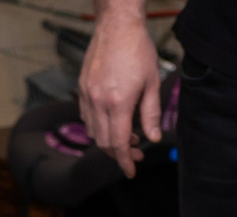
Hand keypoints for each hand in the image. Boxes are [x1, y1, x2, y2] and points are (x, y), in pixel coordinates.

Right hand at [77, 1, 162, 177]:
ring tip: (127, 135)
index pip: (118, 144)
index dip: (125, 161)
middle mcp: (98, 101)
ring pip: (93, 132)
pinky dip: (98, 127)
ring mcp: (87, 95)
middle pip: (103, 142)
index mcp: (118, 103)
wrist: (117, 25)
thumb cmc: (137, 50)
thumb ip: (151, 114)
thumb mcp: (152, 83)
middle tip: (136, 151)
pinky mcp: (82, 88)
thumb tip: (153, 137)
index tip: (131, 171)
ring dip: (108, 140)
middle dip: (119, 153)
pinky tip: (113, 121)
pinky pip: (87, 117)